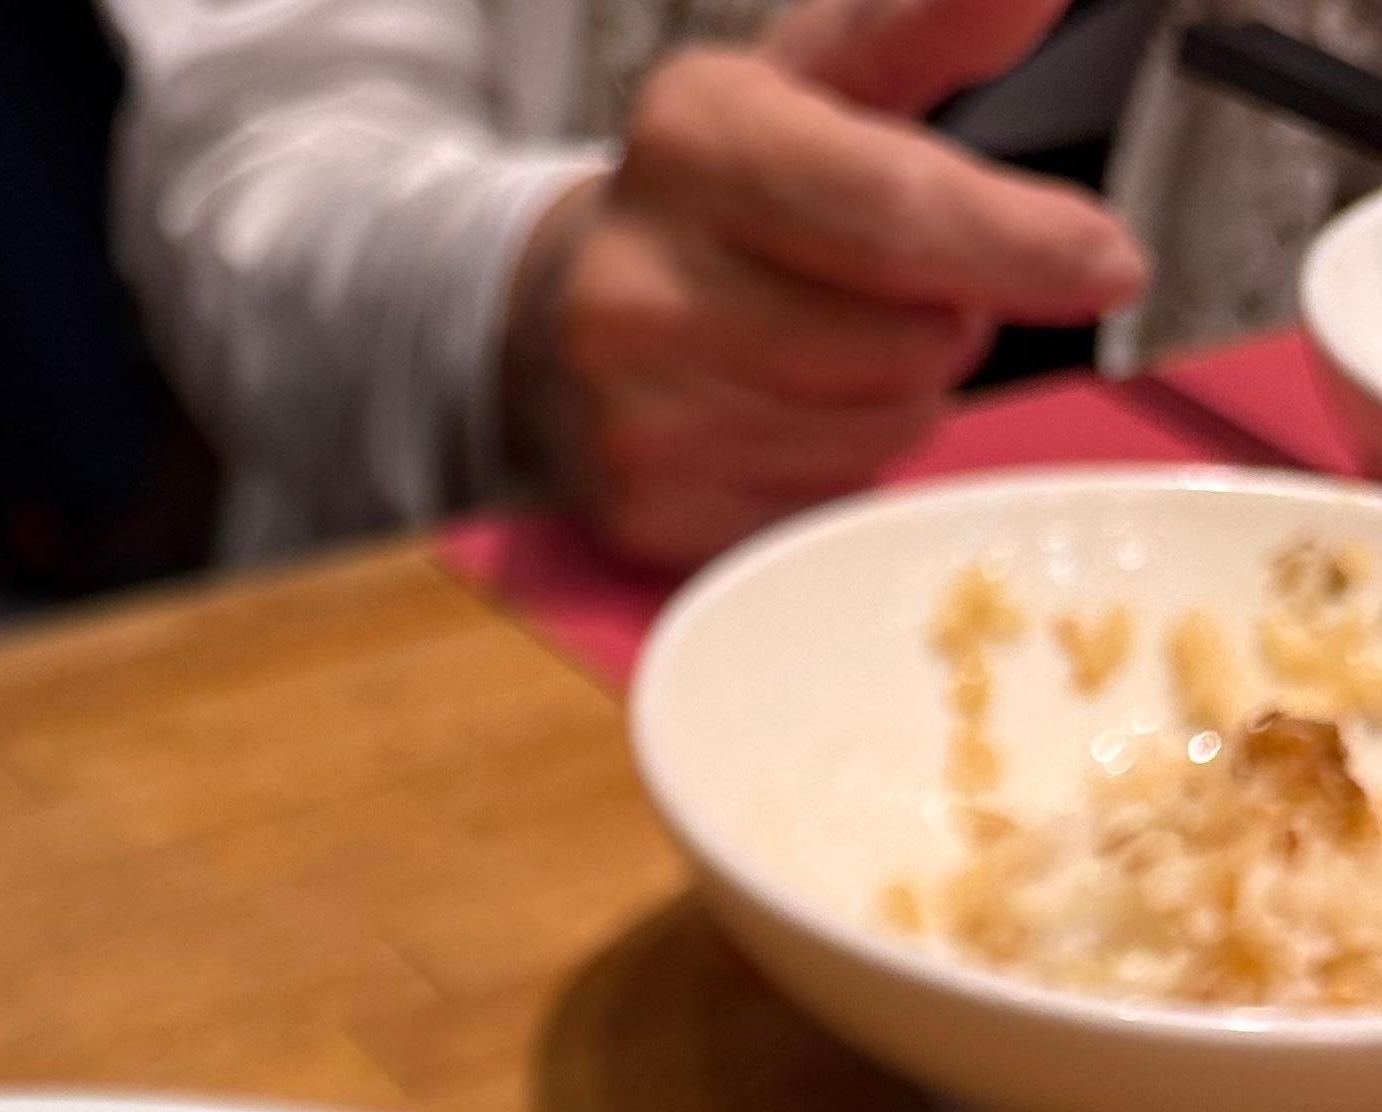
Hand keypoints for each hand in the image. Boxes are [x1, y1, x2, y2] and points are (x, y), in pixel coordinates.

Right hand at [504, 0, 1148, 568]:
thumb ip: (929, 26)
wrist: (551, 328)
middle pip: (906, 340)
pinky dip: (834, 470)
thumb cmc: (715, 199)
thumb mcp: (813, 82)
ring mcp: (635, 413)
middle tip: (892, 293)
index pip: (893, 210)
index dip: (1018, 243)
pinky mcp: (647, 513)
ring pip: (879, 434)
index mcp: (691, 138)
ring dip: (895, 400)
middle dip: (943, 320)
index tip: (1110, 263)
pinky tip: (784, 418)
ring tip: (829, 355)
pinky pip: (825, 506)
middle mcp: (641, 280)